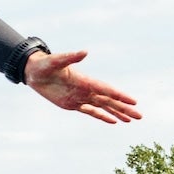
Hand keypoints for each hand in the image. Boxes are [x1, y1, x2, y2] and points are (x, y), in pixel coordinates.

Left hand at [25, 48, 139, 124]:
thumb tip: (84, 52)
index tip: (133, 101)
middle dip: (124, 108)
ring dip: (117, 113)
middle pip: (109, 101)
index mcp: (84, 80)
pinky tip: (113, 121)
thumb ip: (71, 57)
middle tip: (140, 115)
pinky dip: (102, 116)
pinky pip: (91, 112)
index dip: (119, 96)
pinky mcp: (72, 104)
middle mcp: (86, 89)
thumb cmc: (44, 64)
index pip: (106, 90)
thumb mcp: (56, 60)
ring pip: (103, 107)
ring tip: (131, 120)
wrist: (34, 72)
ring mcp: (80, 97)